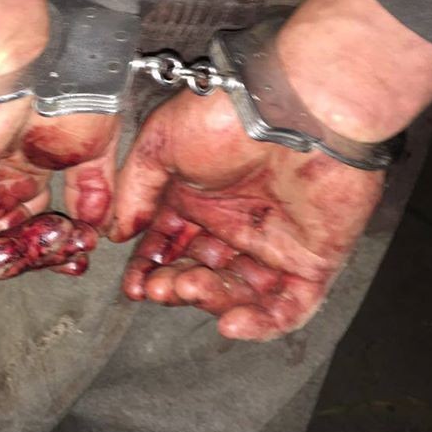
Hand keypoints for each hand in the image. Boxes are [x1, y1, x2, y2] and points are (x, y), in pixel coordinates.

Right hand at [111, 90, 383, 340]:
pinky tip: (232, 324)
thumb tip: (118, 233)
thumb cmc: (229, 114)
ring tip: (189, 287)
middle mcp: (235, 224)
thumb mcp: (159, 145)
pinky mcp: (313, 259)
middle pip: (200, 274)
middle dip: (174, 286)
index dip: (149, 270)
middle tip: (159, 287)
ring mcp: (275, 244)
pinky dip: (262, 324)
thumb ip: (136, 192)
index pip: (169, 247)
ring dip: (210, 301)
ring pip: (238, 293)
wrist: (296, 107)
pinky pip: (289, 307)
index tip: (133, 287)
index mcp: (199, 199)